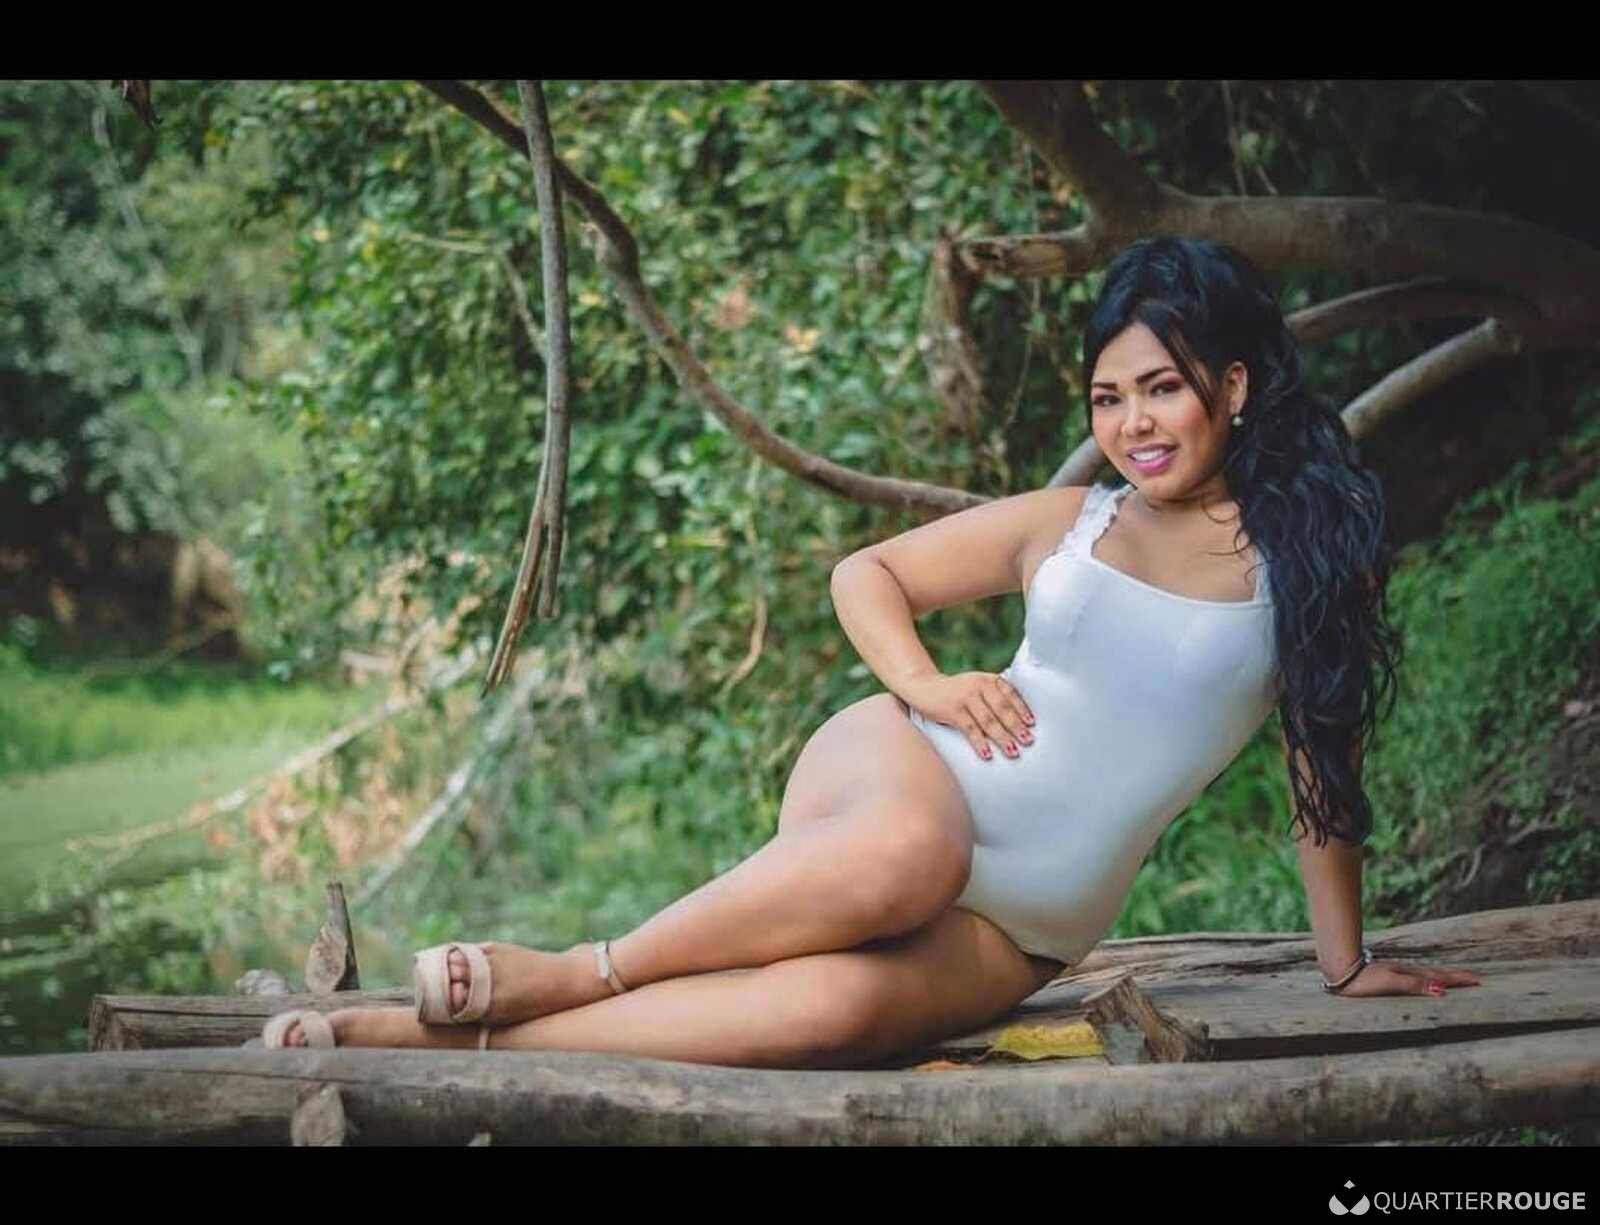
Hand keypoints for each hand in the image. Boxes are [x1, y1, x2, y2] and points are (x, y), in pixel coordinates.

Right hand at [902, 671, 1034, 761]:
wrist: (924, 687)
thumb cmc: (957, 692)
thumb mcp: (977, 687)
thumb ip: (994, 698)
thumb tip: (1018, 723)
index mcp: (988, 680)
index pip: (1010, 694)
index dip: (1022, 709)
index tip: (1031, 724)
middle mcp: (979, 685)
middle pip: (1002, 709)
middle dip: (1016, 727)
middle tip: (1028, 741)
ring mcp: (965, 697)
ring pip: (988, 721)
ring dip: (1002, 738)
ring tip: (1013, 751)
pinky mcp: (953, 710)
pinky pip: (970, 729)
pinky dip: (980, 742)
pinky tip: (987, 753)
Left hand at [1332, 959, 1482, 997]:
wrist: (1341, 969)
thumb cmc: (1365, 980)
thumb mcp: (1392, 983)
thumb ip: (1416, 986)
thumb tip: (1442, 991)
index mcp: (1411, 975)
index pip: (1440, 978)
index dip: (1458, 980)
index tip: (1477, 981)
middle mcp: (1407, 972)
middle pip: (1436, 974)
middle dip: (1455, 978)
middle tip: (1474, 980)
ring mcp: (1398, 972)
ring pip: (1426, 974)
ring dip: (1442, 977)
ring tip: (1455, 980)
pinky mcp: (1389, 974)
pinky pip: (1415, 975)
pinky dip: (1426, 978)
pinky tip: (1423, 980)